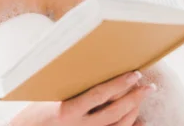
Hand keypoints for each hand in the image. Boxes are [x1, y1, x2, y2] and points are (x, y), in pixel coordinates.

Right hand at [10, 71, 155, 124]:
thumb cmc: (36, 111)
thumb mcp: (49, 94)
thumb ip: (69, 84)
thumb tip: (86, 63)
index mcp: (69, 110)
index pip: (100, 95)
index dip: (119, 84)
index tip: (133, 74)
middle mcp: (81, 125)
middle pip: (116, 111)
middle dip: (135, 97)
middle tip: (148, 85)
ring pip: (119, 125)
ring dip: (134, 110)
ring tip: (142, 96)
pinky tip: (140, 121)